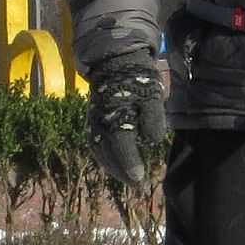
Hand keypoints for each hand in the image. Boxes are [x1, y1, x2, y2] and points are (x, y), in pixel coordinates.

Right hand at [88, 50, 169, 186]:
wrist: (115, 60)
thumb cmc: (138, 78)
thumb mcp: (152, 94)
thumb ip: (153, 118)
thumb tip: (152, 140)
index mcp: (116, 114)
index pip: (121, 145)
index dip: (129, 164)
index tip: (140, 178)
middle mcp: (100, 121)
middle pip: (107, 153)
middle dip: (121, 171)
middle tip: (136, 184)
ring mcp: (93, 120)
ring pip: (98, 150)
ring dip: (111, 166)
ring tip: (126, 178)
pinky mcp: (91, 119)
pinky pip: (94, 142)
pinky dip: (103, 156)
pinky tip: (113, 163)